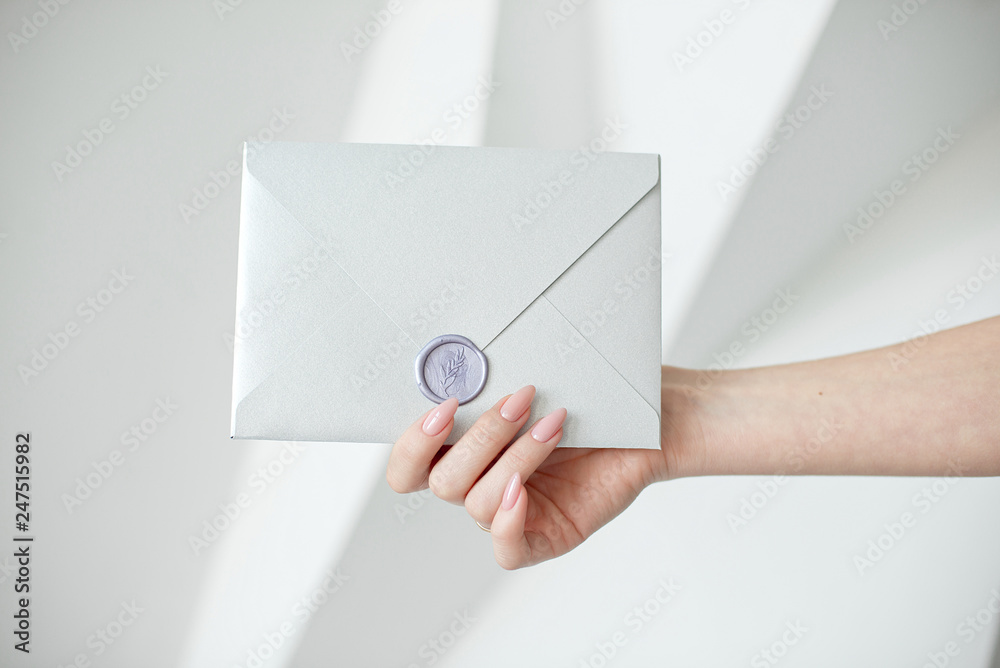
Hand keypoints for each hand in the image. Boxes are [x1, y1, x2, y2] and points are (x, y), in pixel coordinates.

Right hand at [386, 385, 667, 568]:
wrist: (650, 416)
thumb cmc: (590, 393)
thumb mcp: (534, 379)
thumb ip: (488, 382)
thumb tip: (460, 364)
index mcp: (463, 449)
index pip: (408, 466)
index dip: (413, 442)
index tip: (448, 403)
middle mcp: (479, 484)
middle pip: (441, 482)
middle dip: (480, 438)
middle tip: (521, 398)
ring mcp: (511, 514)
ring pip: (478, 504)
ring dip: (514, 459)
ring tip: (553, 423)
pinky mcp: (545, 537)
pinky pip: (507, 551)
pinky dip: (509, 523)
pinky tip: (526, 490)